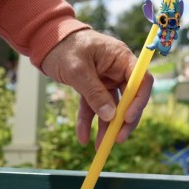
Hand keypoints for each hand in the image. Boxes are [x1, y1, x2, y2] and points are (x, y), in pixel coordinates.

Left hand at [41, 29, 153, 147]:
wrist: (46, 41)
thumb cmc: (65, 47)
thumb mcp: (78, 70)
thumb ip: (95, 93)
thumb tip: (111, 117)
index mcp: (122, 58)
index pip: (142, 80)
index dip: (139, 100)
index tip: (128, 118)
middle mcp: (119, 70)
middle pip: (130, 98)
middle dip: (124, 120)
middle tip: (118, 139)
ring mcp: (107, 80)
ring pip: (113, 107)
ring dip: (107, 127)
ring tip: (100, 147)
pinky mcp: (94, 87)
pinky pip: (95, 107)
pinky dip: (89, 121)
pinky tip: (83, 138)